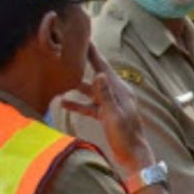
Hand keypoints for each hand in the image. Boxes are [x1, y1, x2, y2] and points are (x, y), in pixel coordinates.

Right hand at [60, 45, 153, 173]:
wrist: (133, 156)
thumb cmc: (125, 136)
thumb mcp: (114, 114)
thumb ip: (106, 95)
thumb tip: (99, 74)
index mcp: (120, 90)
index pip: (104, 67)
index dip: (93, 53)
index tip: (84, 38)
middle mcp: (117, 94)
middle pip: (96, 75)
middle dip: (83, 63)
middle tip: (70, 49)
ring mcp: (111, 104)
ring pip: (91, 90)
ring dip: (77, 85)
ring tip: (61, 76)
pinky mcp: (106, 115)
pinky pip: (90, 105)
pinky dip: (78, 103)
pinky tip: (63, 102)